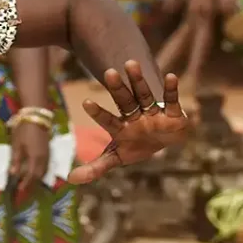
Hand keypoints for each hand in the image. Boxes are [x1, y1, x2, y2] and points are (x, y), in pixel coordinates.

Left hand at [10, 119, 50, 191]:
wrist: (36, 117)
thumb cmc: (23, 130)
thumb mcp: (17, 145)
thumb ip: (16, 160)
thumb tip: (13, 174)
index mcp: (35, 158)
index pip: (31, 176)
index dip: (26, 184)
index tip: (19, 190)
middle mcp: (44, 158)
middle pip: (39, 175)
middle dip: (32, 183)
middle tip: (24, 189)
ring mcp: (48, 154)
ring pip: (44, 170)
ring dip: (37, 178)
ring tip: (29, 182)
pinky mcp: (48, 150)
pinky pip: (46, 165)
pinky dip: (40, 171)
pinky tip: (35, 171)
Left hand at [68, 62, 187, 183]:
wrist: (163, 141)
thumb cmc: (135, 146)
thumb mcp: (116, 157)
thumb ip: (95, 167)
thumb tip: (70, 179)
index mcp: (120, 127)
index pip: (107, 120)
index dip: (98, 113)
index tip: (85, 103)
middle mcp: (134, 116)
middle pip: (125, 101)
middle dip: (117, 88)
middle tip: (108, 72)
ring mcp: (153, 113)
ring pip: (144, 95)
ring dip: (139, 81)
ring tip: (131, 63)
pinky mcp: (173, 114)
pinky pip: (171, 100)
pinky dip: (171, 90)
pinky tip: (171, 76)